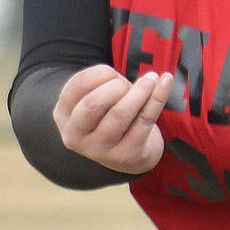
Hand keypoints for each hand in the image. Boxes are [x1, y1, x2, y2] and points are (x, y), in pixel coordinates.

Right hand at [53, 63, 174, 175]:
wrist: (124, 154)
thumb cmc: (107, 116)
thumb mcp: (94, 100)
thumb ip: (103, 86)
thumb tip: (135, 80)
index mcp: (63, 116)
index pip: (76, 86)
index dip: (99, 74)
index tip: (112, 74)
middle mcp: (76, 136)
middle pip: (93, 104)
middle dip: (115, 86)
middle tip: (127, 84)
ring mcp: (101, 150)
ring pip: (120, 113)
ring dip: (139, 90)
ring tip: (151, 79)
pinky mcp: (127, 155)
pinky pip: (145, 120)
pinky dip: (158, 97)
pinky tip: (165, 81)